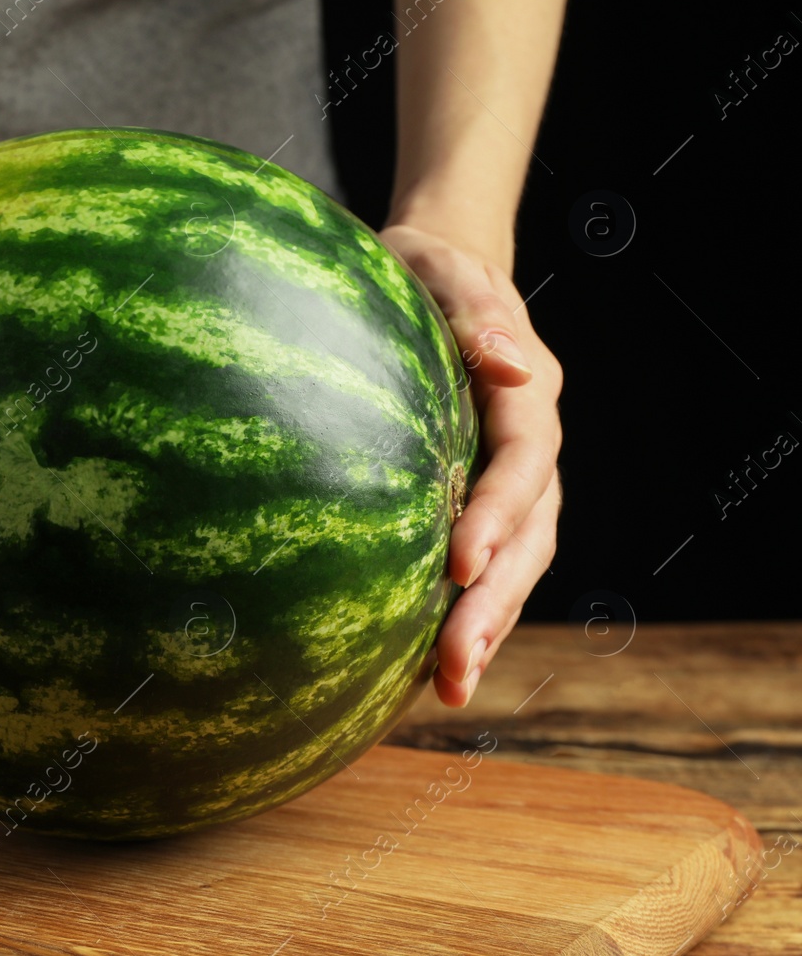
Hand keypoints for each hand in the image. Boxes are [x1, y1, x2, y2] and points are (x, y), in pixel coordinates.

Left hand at [378, 223, 562, 707]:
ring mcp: (513, 483)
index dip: (496, 516)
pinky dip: (465, 613)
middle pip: (528, 536)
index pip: (521, 465)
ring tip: (451, 689)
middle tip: (455, 666)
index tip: (456, 564)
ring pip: (515, 564)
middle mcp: (531, 449)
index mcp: (526, 396)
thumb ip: (473, 312)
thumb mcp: (440, 268)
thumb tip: (509, 366)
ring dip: (486, 627)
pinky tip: (426, 666)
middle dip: (493, 604)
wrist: (433, 272)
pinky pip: (486, 564)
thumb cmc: (425, 266)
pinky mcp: (481, 502)